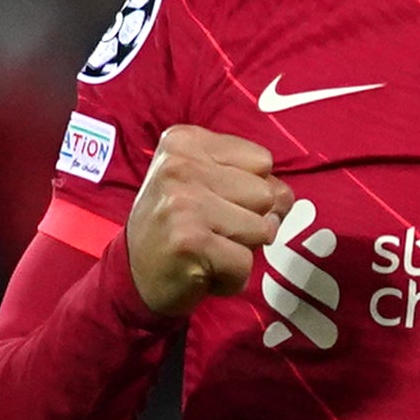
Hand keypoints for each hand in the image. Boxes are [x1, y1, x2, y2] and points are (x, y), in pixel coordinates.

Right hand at [127, 126, 288, 318]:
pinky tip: (203, 271)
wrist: (133, 277)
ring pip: (262, 228)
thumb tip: (285, 198)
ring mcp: (184, 202)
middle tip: (212, 232)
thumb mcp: (204, 183)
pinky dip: (232, 278)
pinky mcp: (190, 240)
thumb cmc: (177, 226)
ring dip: (243, 251)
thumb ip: (248, 178)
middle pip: (267, 193)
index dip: (252, 191)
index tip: (216, 204)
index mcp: (184, 140)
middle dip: (251, 222)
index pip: (262, 160)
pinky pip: (245, 262)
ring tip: (208, 250)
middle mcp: (180, 165)